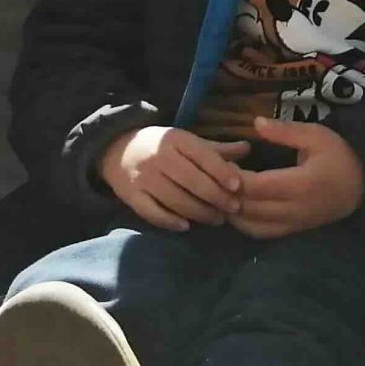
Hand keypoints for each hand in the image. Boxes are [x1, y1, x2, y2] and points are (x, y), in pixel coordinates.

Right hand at [100, 125, 248, 231]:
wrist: (116, 150)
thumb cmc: (161, 146)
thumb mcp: (187, 142)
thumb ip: (216, 149)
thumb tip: (248, 147)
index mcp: (175, 139)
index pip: (202, 155)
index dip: (221, 171)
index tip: (238, 186)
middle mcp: (158, 157)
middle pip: (192, 180)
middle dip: (216, 196)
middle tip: (233, 208)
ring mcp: (143, 177)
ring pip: (175, 199)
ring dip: (200, 212)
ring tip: (217, 219)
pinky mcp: (131, 195)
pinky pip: (152, 212)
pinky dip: (169, 221)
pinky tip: (186, 226)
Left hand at [231, 117, 364, 237]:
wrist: (362, 187)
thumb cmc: (339, 157)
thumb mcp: (317, 135)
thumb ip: (285, 131)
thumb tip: (255, 122)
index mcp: (301, 184)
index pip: (257, 186)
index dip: (233, 177)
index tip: (222, 162)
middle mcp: (294, 209)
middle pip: (249, 207)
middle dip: (227, 193)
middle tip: (215, 176)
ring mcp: (292, 223)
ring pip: (250, 224)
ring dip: (231, 210)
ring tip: (221, 192)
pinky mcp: (291, 230)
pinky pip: (260, 232)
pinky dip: (242, 223)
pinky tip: (234, 208)